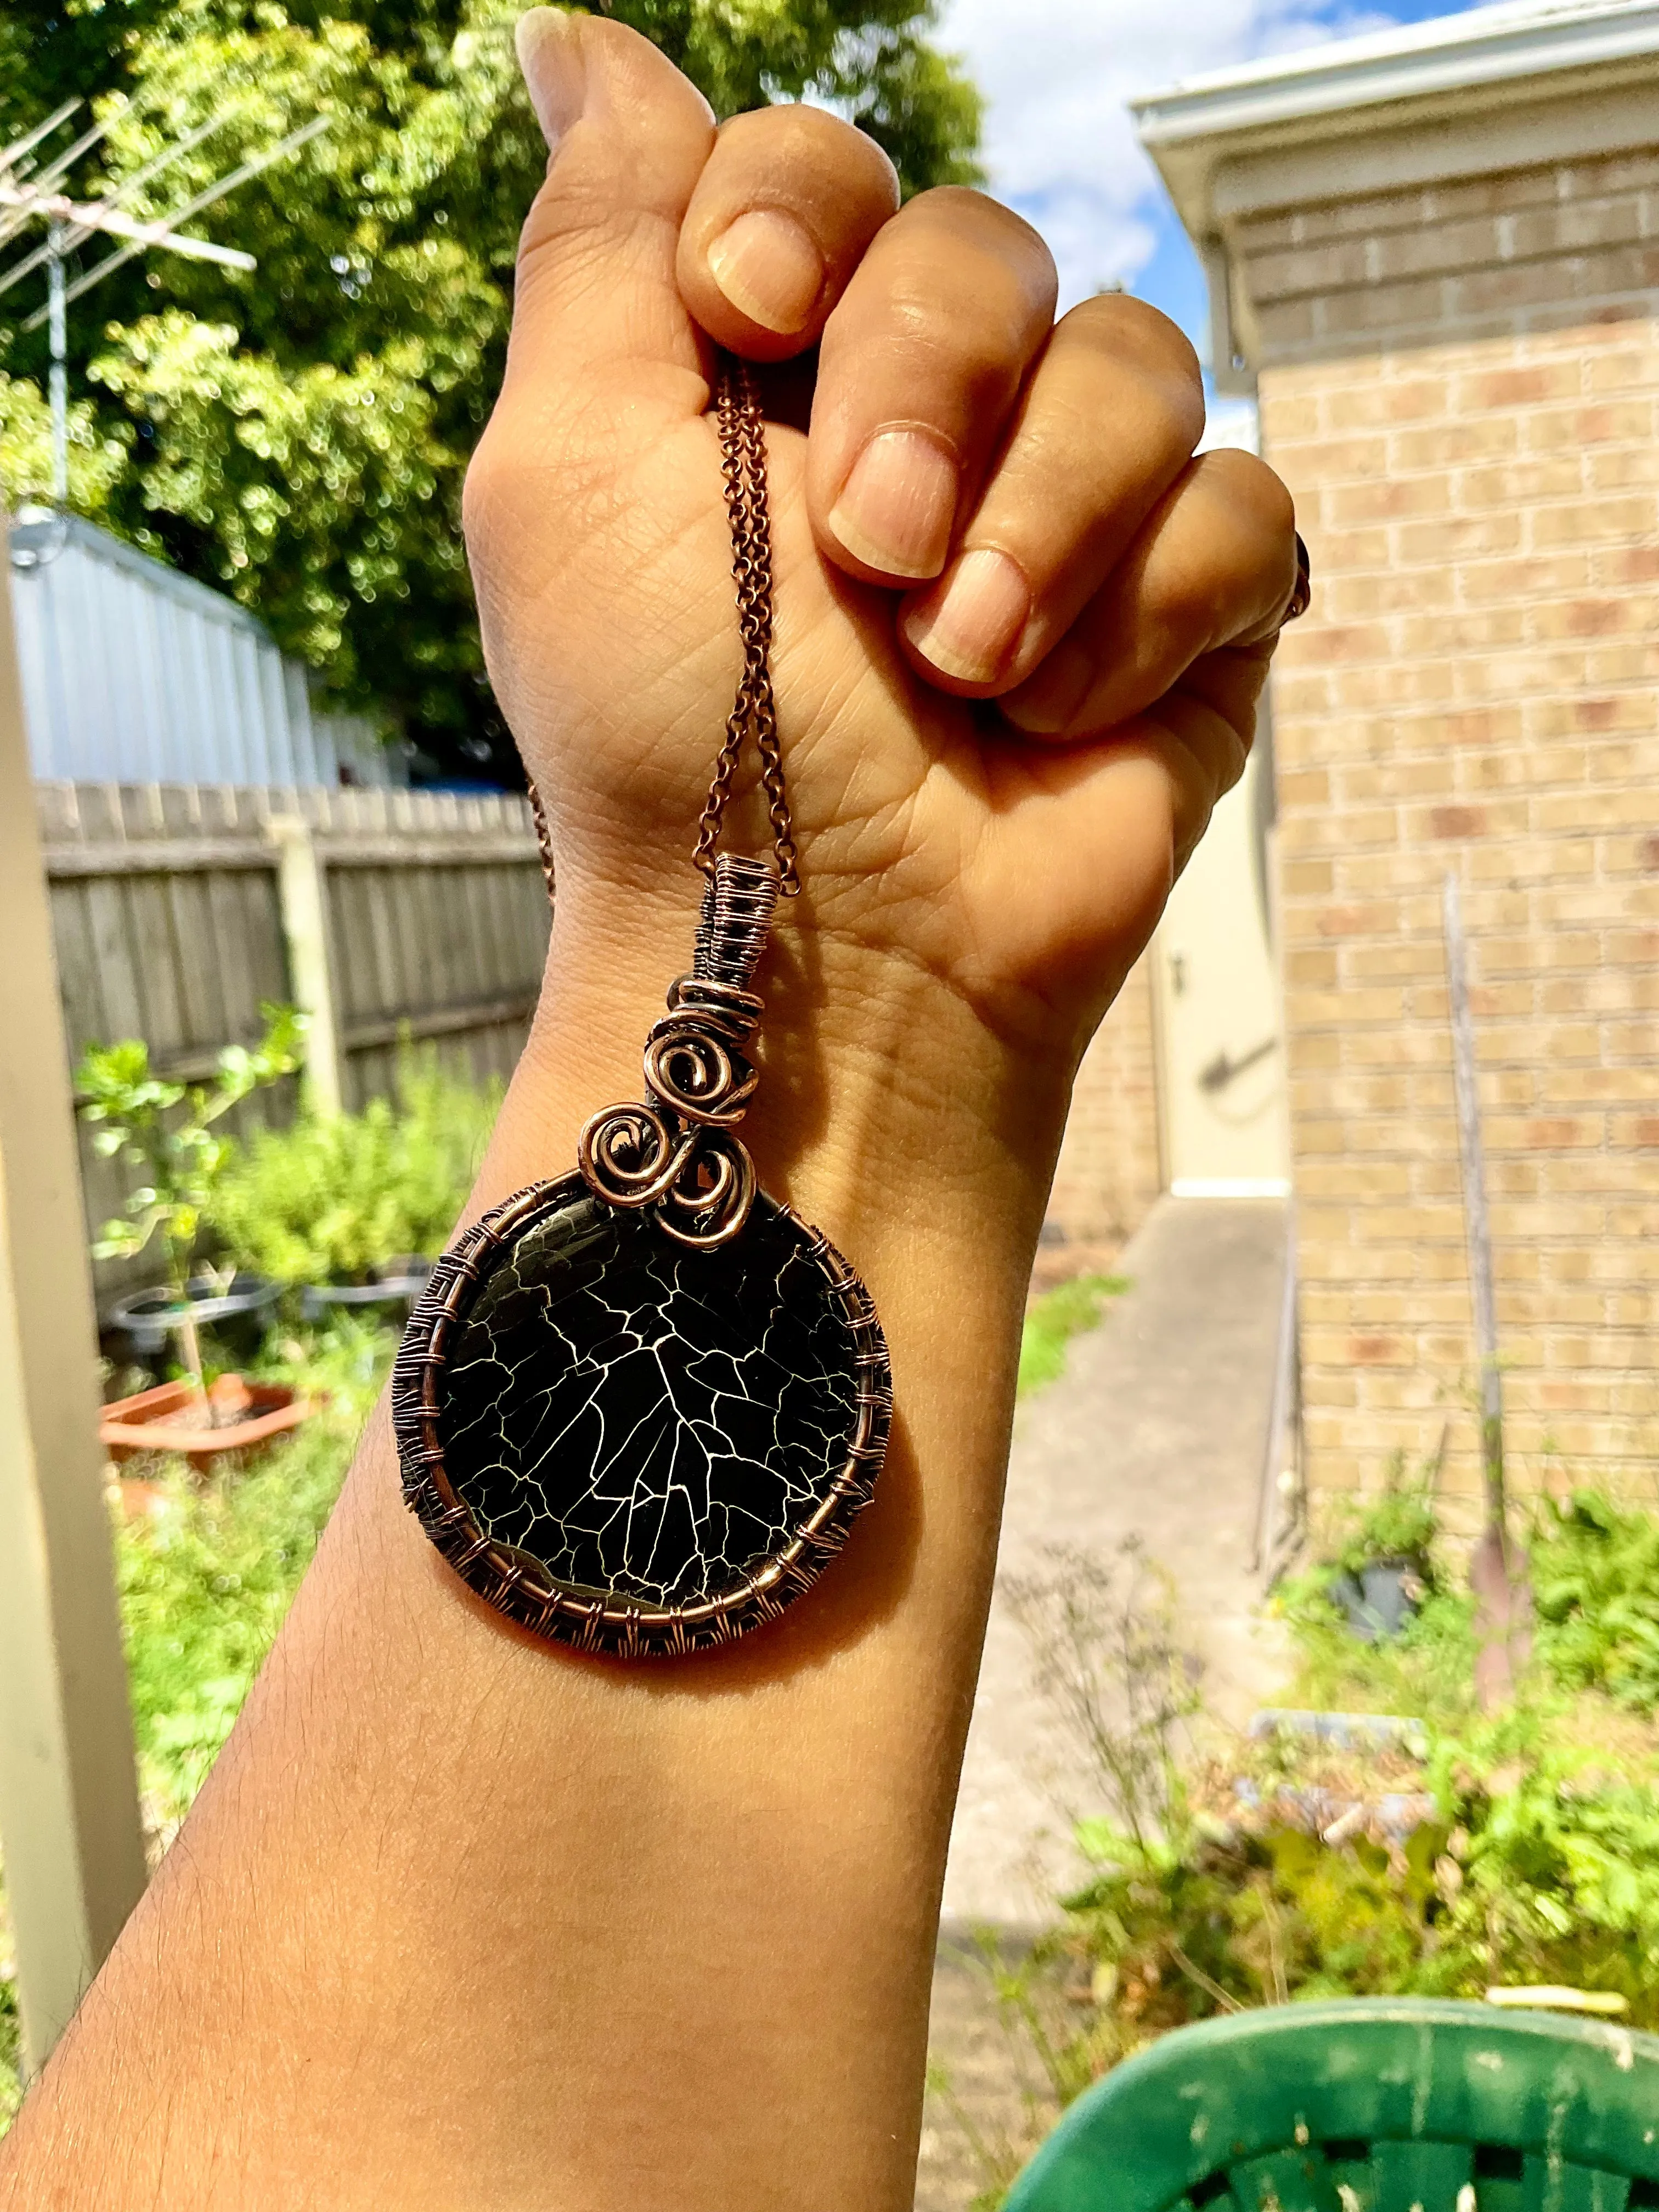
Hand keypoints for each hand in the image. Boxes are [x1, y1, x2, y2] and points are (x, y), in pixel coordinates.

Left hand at [468, 7, 1297, 1080]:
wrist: (824, 960)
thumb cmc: (673, 739)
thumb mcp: (571, 472)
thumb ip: (595, 247)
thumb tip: (577, 38)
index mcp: (763, 381)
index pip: (823, 170)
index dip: (802, 208)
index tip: (751, 318)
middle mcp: (918, 429)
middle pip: (986, 244)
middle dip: (925, 392)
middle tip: (868, 557)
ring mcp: (1063, 519)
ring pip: (1137, 360)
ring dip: (1039, 524)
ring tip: (962, 670)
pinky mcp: (1185, 612)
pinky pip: (1241, 507)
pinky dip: (1143, 620)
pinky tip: (1054, 721)